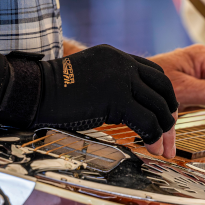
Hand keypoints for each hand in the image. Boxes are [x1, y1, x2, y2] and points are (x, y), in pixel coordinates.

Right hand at [34, 45, 178, 157]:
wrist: (34, 91)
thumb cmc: (52, 91)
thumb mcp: (88, 77)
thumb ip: (108, 84)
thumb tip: (123, 107)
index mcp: (116, 56)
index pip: (155, 74)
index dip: (164, 96)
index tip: (165, 114)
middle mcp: (123, 63)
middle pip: (163, 88)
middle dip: (170, 113)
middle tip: (170, 133)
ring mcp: (121, 79)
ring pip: (158, 106)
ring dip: (164, 130)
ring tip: (162, 147)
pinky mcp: (117, 99)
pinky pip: (147, 121)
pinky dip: (153, 137)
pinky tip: (151, 147)